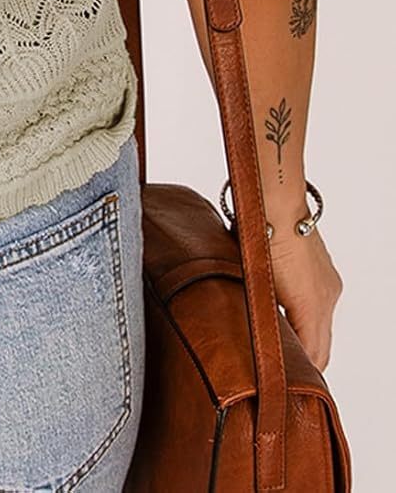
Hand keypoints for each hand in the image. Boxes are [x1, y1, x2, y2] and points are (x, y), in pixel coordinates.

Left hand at [268, 225, 341, 372]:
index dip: (299, 374)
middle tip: (278, 370)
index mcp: (312, 307)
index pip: (314, 358)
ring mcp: (327, 282)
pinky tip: (280, 309)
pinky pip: (317, 303)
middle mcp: (327, 298)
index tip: (282, 384)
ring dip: (301, 334)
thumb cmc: (259, 236)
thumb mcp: (256, 284)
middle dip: (303, 360)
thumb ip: (265, 317)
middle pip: (320, 346)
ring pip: (318, 324)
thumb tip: (259, 339)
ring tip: (276, 340)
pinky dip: (302, 313)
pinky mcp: (323, 269)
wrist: (273, 198)